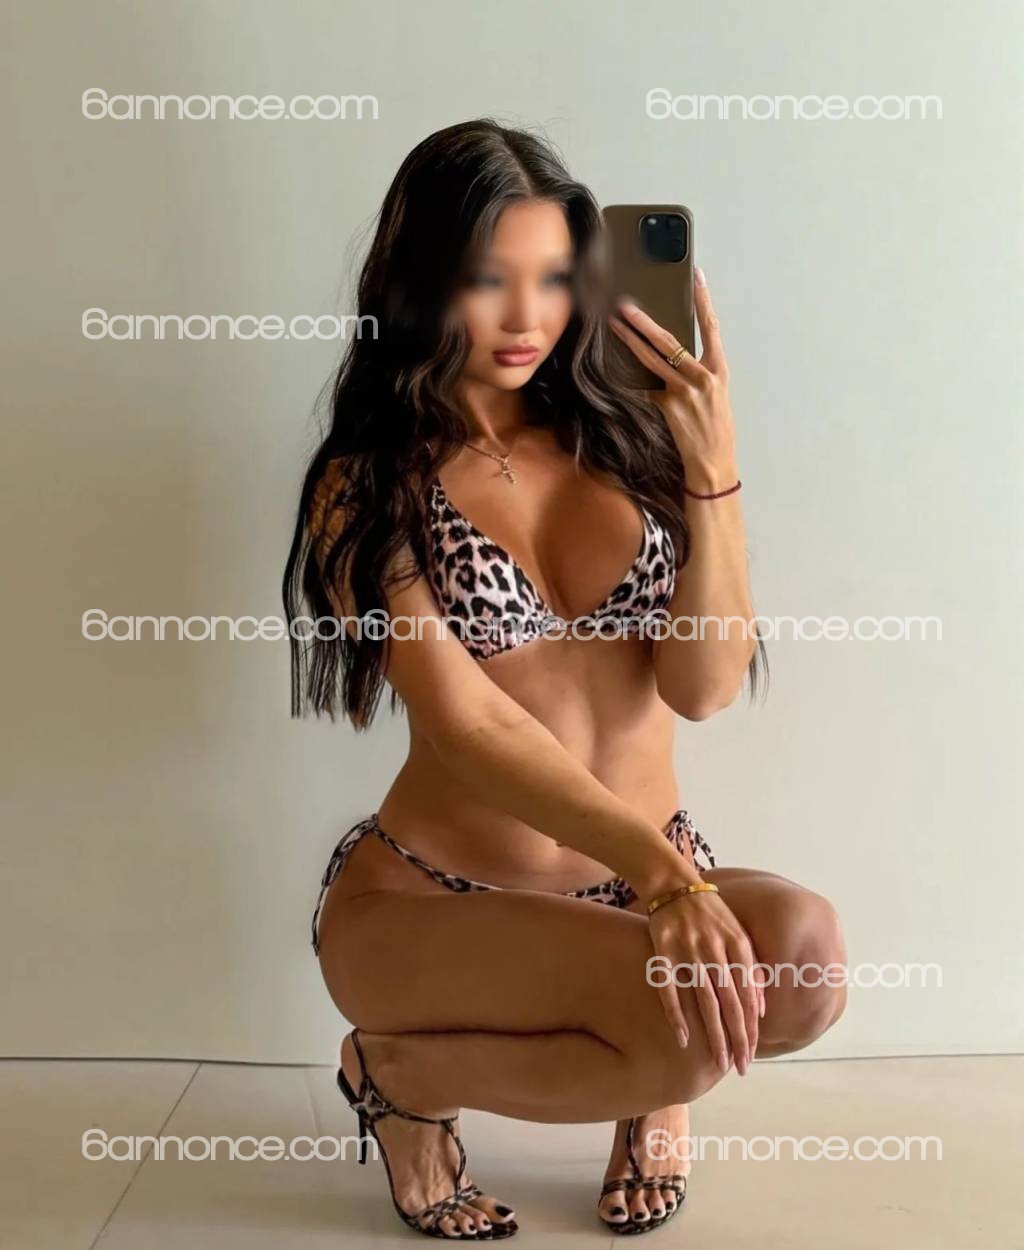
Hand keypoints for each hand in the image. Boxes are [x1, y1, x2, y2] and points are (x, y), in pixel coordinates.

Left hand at [609, 268, 737, 494]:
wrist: (714, 464)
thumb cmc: (716, 430)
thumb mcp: (715, 396)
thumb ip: (697, 374)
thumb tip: (673, 355)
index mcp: (718, 371)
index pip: (711, 327)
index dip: (703, 300)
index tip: (696, 277)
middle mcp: (702, 378)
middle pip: (670, 341)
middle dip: (646, 321)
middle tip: (627, 303)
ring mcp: (683, 393)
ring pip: (652, 360)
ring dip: (630, 340)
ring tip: (615, 324)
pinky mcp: (668, 408)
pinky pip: (644, 387)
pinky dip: (630, 378)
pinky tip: (614, 367)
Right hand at [647, 887, 765, 1076]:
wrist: (672, 883)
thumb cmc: (709, 911)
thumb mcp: (737, 932)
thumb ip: (751, 967)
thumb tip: (764, 1008)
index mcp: (738, 945)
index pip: (749, 996)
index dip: (752, 1028)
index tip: (752, 1055)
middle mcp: (715, 950)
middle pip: (730, 1004)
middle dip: (738, 1039)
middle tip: (740, 1069)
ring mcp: (688, 951)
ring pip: (705, 1002)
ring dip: (713, 1035)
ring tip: (719, 1061)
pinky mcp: (663, 951)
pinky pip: (670, 989)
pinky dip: (677, 1015)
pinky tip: (684, 1038)